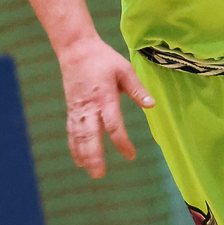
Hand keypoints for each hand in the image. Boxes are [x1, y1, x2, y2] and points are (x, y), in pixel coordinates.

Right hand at [57, 36, 153, 178]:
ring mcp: (78, 109)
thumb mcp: (125, 70)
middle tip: (100, 174)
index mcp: (105, 98)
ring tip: (91, 172)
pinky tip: (78, 160)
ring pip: (79, 137)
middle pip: (90, 136)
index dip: (122, 142)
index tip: (130, 155)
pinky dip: (74, 147)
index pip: (113, 125)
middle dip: (94, 156)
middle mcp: (89, 107)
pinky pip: (72, 131)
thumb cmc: (104, 59)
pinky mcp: (72, 109)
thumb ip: (137, 89)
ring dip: (83, 155)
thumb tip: (151, 104)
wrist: (76, 50)